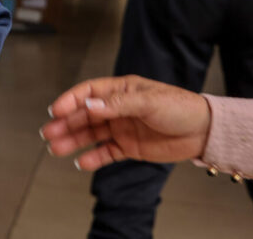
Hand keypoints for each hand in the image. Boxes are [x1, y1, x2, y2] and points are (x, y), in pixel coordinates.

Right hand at [41, 75, 211, 170]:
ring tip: (55, 148)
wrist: (204, 132)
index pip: (88, 93)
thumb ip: (117, 105)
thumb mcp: (148, 101)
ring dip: (74, 140)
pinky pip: (107, 152)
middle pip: (85, 115)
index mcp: (121, 90)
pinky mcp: (130, 147)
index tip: (56, 111)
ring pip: (91, 134)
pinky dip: (94, 157)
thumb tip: (90, 105)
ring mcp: (122, 128)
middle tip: (48, 132)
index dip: (71, 101)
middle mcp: (118, 109)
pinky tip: (81, 162)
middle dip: (66, 123)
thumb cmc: (180, 107)